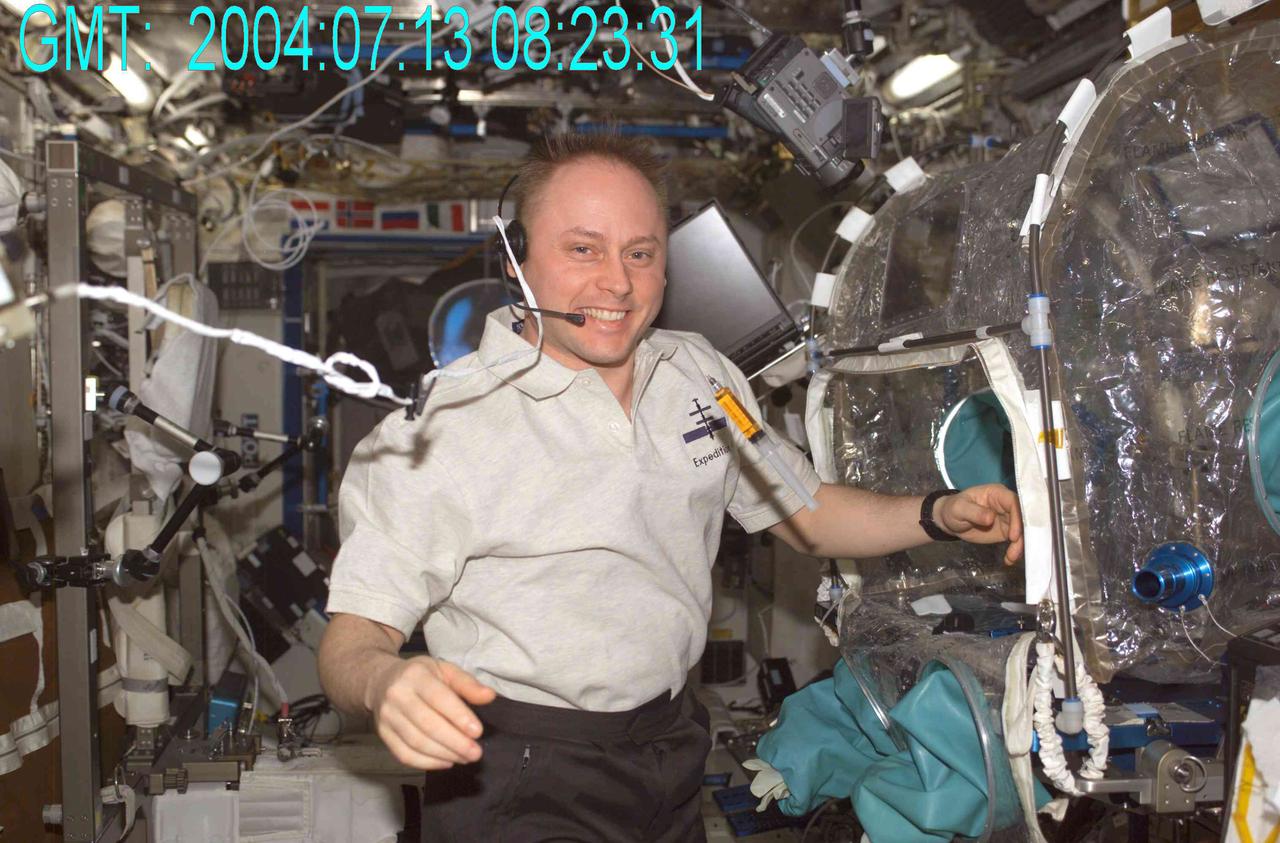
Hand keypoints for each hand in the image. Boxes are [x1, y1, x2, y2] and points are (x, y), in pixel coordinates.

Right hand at [365, 655, 496, 769]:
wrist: (381, 681)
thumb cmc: (421, 676)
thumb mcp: (445, 670)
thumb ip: (467, 684)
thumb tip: (489, 696)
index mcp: (415, 675)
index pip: (438, 698)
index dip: (458, 716)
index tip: (478, 732)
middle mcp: (397, 695)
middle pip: (427, 724)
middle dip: (454, 742)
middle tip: (476, 753)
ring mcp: (386, 717)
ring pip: (416, 742)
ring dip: (444, 754)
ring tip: (465, 758)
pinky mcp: (382, 734)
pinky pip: (404, 754)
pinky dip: (427, 763)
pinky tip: (446, 762)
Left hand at [935, 485, 1023, 564]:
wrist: (950, 521)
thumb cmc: (954, 509)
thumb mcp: (959, 508)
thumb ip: (975, 512)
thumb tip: (990, 517)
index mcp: (997, 494)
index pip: (1014, 502)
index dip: (1017, 518)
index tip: (1013, 535)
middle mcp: (1007, 505)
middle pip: (1023, 517)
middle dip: (1023, 534)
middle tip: (1016, 549)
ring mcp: (1009, 518)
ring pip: (1022, 531)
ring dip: (1020, 545)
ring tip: (1011, 557)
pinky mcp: (1007, 531)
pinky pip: (1016, 540)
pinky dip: (1015, 550)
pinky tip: (1009, 559)